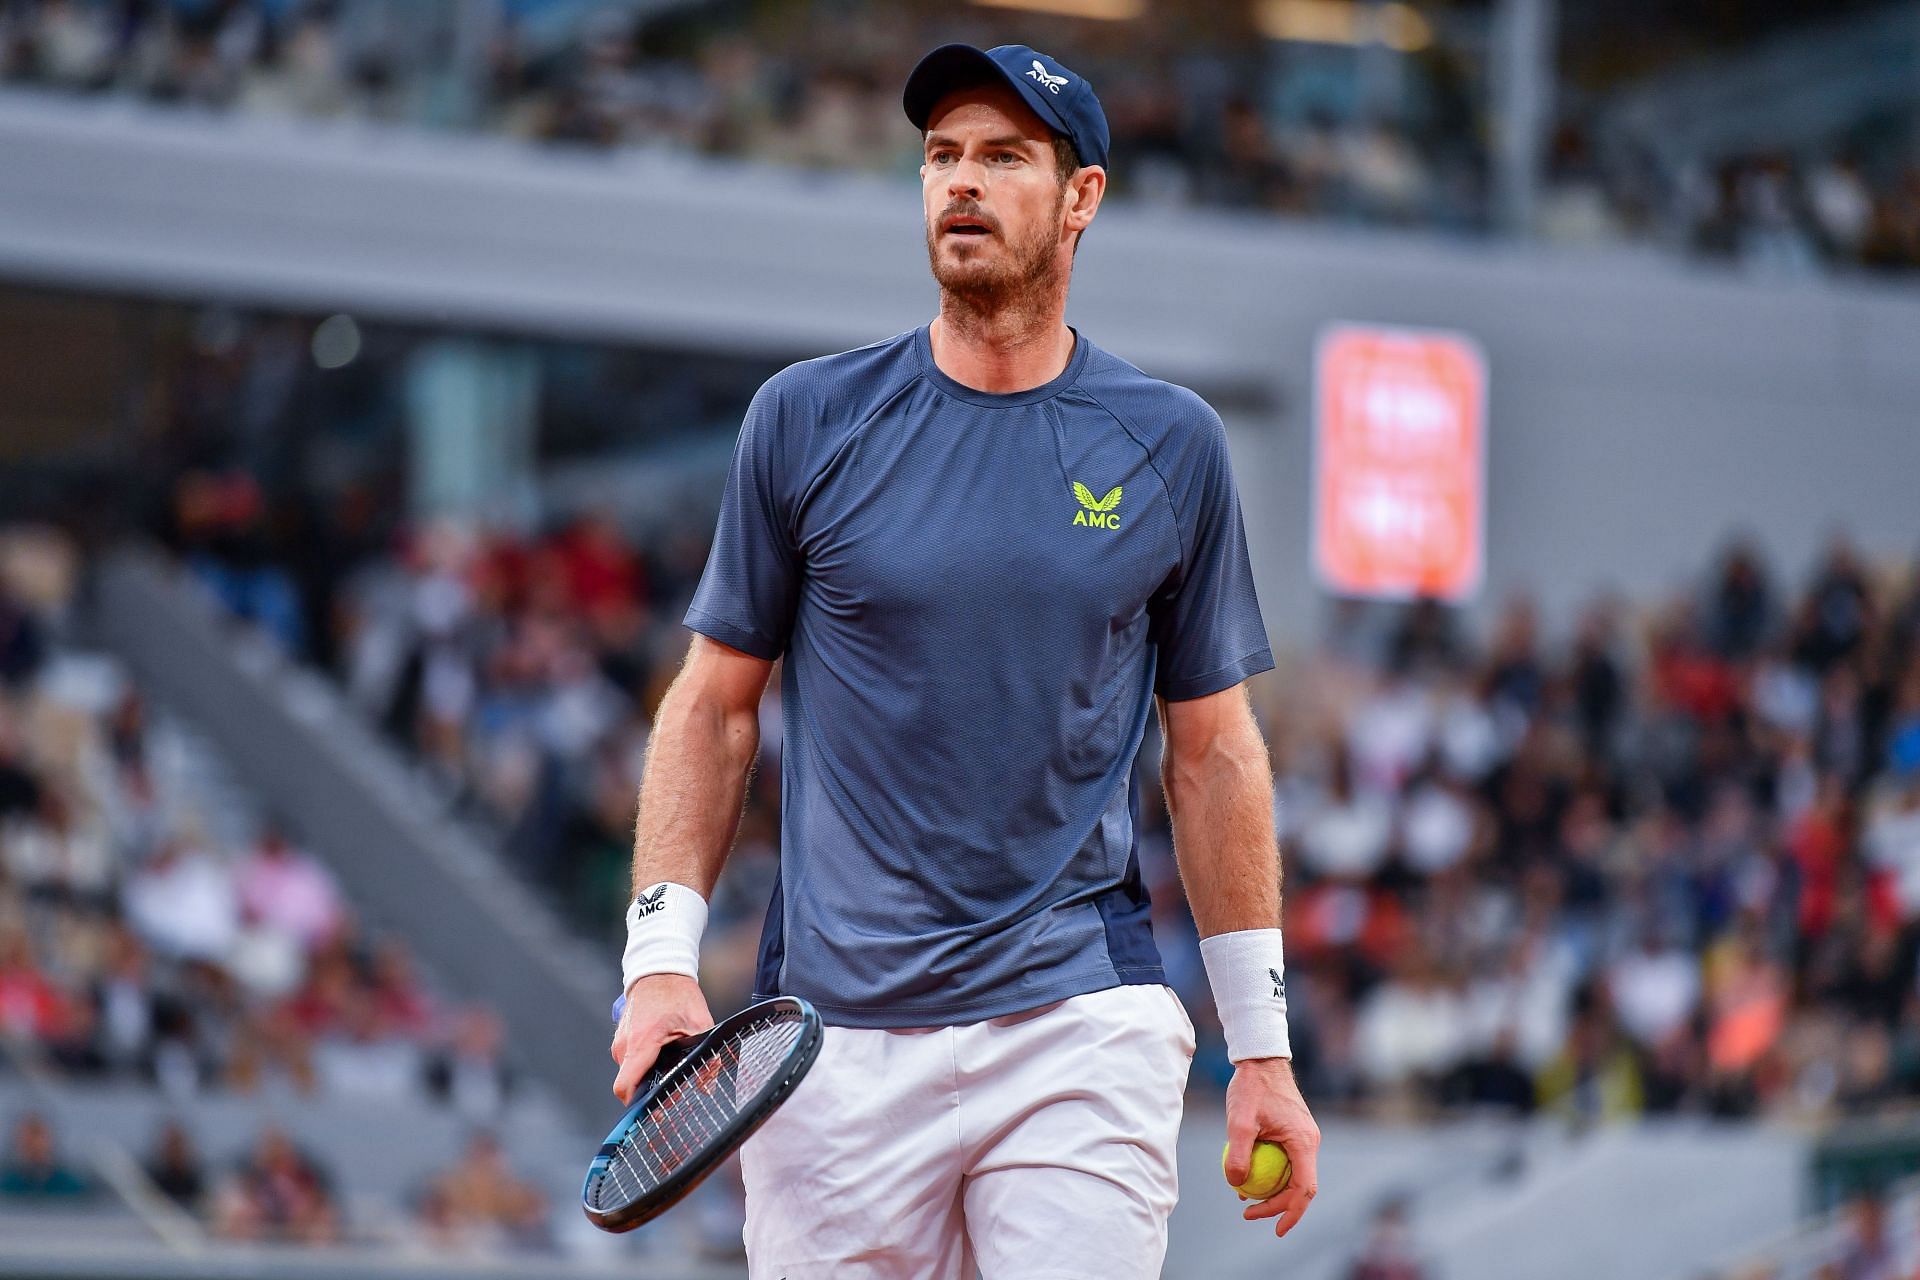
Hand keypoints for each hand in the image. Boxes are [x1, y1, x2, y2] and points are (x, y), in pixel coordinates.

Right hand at [610, 973, 713, 1103]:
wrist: (659, 968)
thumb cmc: (678, 993)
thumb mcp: (699, 1024)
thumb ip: (704, 1056)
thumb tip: (706, 1086)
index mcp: (641, 1043)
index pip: (625, 1087)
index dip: (638, 1105)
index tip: (656, 1111)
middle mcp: (624, 1045)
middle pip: (632, 1084)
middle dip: (652, 1089)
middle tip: (676, 1087)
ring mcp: (620, 1042)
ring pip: (632, 1073)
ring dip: (650, 1074)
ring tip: (672, 1063)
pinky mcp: (622, 1039)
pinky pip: (631, 1061)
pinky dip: (645, 1063)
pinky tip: (664, 1053)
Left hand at [1224, 1056, 1320, 1238]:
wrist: (1260, 1059)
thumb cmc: (1251, 1088)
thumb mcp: (1239, 1122)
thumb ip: (1237, 1154)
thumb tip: (1237, 1185)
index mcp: (1303, 1142)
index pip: (1305, 1190)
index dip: (1292, 1212)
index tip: (1275, 1229)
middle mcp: (1309, 1142)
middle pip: (1300, 1187)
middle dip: (1277, 1206)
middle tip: (1247, 1212)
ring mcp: (1303, 1137)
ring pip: (1293, 1175)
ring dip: (1273, 1190)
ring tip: (1244, 1197)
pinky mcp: (1294, 1132)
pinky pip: (1287, 1161)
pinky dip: (1271, 1172)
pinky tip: (1247, 1175)